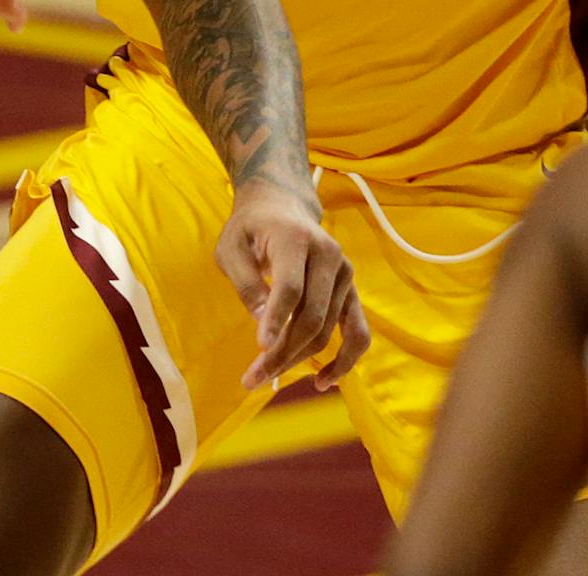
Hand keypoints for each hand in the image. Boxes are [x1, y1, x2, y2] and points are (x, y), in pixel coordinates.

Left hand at [215, 177, 370, 390]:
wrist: (282, 208)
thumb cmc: (250, 229)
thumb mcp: (231, 247)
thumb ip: (246, 281)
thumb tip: (263, 321)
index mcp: (296, 239)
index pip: (291, 287)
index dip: (277, 319)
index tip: (260, 348)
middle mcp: (329, 257)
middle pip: (312, 315)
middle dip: (283, 351)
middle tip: (252, 377)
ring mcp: (346, 275)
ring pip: (329, 329)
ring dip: (301, 359)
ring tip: (269, 377)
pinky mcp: (352, 292)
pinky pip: (358, 332)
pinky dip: (345, 360)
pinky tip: (323, 380)